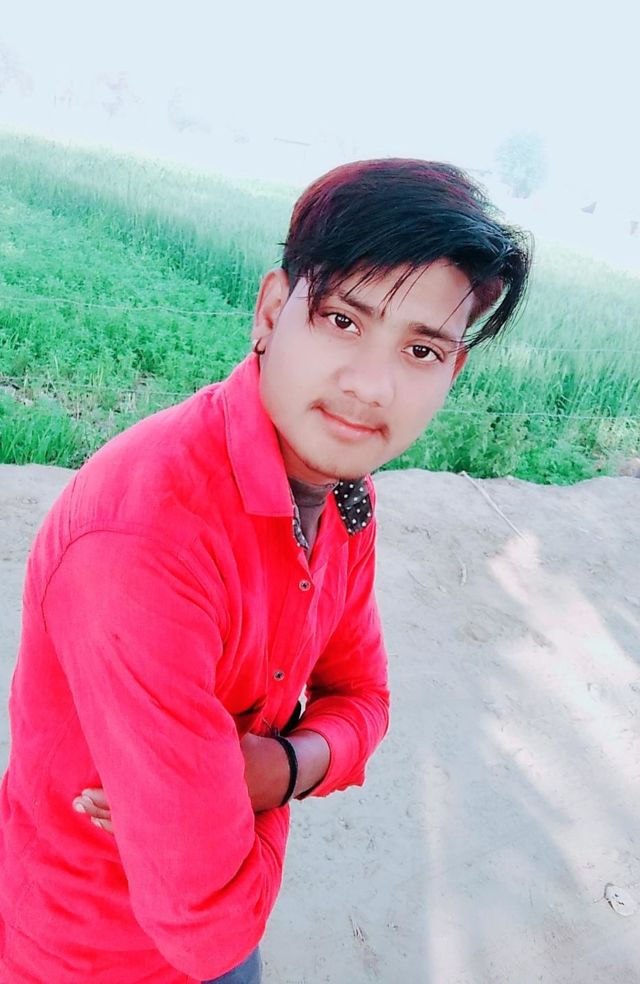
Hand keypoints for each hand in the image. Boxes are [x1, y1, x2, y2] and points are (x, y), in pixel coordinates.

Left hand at [70, 736, 288, 832]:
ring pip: (144, 827)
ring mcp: (193, 820)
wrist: (279, 774)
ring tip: (83, 810)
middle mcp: (191, 807)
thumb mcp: (230, 730)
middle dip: (105, 808)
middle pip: (138, 813)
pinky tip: (107, 822)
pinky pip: (156, 832)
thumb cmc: (252, 745)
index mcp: (196, 784)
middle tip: (77, 801)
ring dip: (111, 820)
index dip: (115, 794)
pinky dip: (129, 827)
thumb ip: (203, 719)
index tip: (88, 789)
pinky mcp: (194, 823)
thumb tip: (171, 695)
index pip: (146, 793)